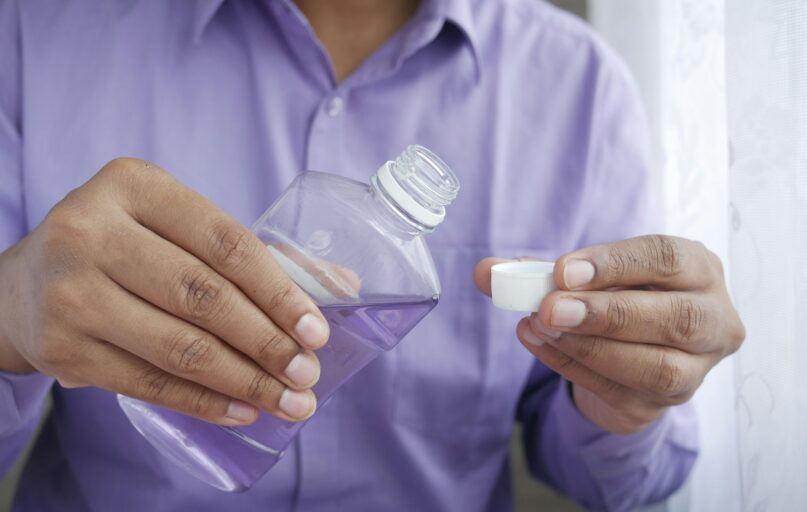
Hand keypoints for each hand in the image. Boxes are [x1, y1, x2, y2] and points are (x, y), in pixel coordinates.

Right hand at [0, 159, 329, 424]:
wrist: (27, 283)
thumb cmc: (125, 247)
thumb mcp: (176, 227)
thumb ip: (256, 253)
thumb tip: (343, 286)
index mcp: (134, 185)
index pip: (226, 242)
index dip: (279, 290)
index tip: (317, 330)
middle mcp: (93, 231)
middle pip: (204, 296)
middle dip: (267, 342)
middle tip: (306, 374)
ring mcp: (70, 291)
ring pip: (179, 347)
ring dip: (244, 381)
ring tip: (288, 400)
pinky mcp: (60, 348)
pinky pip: (147, 384)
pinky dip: (203, 402)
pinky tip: (242, 409)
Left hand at [475, 235, 744, 433]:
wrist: (623, 349)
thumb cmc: (610, 295)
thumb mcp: (580, 275)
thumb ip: (536, 271)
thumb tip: (484, 272)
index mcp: (698, 270)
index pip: (667, 259)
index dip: (614, 264)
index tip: (563, 271)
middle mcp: (713, 320)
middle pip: (676, 318)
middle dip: (606, 313)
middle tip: (549, 308)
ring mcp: (694, 370)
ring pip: (657, 366)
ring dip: (590, 347)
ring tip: (539, 326)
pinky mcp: (662, 404)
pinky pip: (621, 391)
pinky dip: (573, 367)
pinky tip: (538, 344)